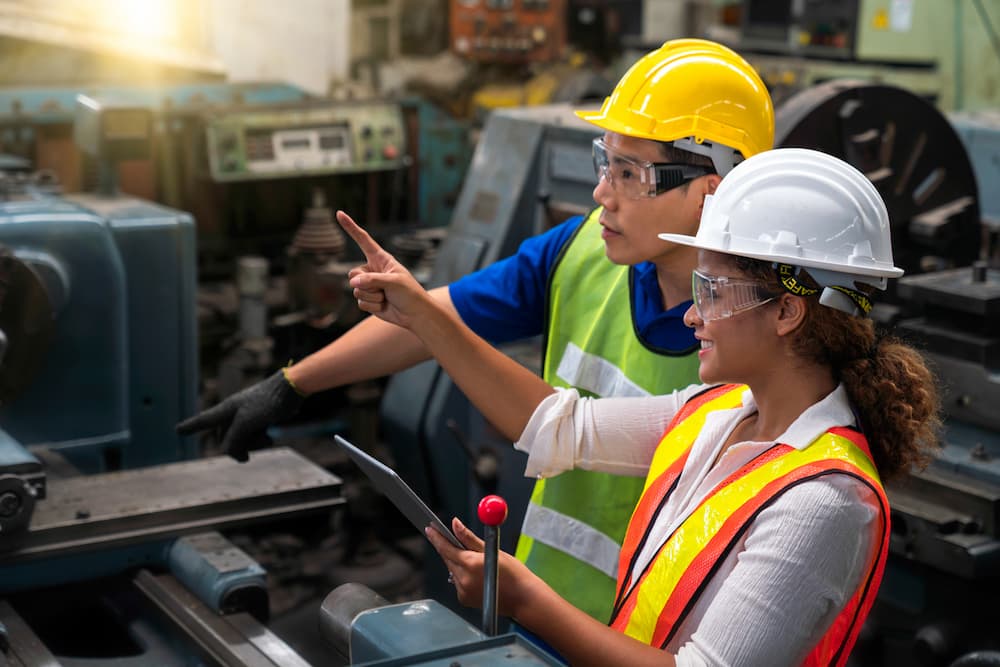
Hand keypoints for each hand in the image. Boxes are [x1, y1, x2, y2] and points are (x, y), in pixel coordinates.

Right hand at [175, 370, 303, 461]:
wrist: (291, 391)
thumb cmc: (267, 402)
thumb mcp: (246, 423)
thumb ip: (233, 440)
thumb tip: (231, 454)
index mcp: (226, 410)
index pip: (204, 421)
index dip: (191, 427)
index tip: (178, 430)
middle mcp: (234, 413)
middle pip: (227, 439)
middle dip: (239, 446)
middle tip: (251, 447)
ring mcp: (247, 418)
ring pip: (243, 441)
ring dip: (254, 443)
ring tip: (266, 436)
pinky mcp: (260, 420)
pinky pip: (255, 438)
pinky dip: (262, 440)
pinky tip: (270, 435)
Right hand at [336, 210, 435, 329]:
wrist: (415, 314)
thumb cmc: (409, 293)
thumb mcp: (394, 281)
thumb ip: (372, 280)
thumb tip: (353, 283)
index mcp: (381, 259)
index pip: (363, 240)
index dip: (351, 227)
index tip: (339, 213)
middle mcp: (373, 270)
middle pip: (353, 273)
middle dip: (366, 283)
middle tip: (384, 289)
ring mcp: (369, 285)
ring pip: (356, 289)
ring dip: (372, 296)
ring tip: (387, 297)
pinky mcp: (368, 299)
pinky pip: (360, 301)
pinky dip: (372, 305)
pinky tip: (384, 305)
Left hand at [426, 517, 532, 617]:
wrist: (523, 599)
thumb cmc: (513, 574)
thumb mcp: (492, 550)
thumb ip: (469, 538)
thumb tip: (455, 524)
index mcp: (470, 564)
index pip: (446, 548)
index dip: (436, 537)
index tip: (430, 529)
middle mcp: (463, 579)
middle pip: (448, 559)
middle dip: (449, 549)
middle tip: (454, 540)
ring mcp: (463, 591)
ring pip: (452, 571)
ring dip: (457, 563)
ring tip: (476, 562)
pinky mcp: (464, 599)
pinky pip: (457, 583)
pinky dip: (463, 576)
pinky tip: (477, 576)